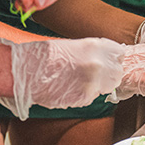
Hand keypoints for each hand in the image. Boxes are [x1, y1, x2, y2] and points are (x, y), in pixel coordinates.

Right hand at [0, 37, 125, 119]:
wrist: (26, 71)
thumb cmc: (44, 56)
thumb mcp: (72, 46)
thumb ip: (91, 54)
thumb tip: (104, 62)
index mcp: (94, 46)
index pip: (118, 54)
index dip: (113, 59)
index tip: (109, 61)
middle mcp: (97, 64)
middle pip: (117, 73)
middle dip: (108, 75)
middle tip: (92, 74)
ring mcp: (92, 83)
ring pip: (104, 88)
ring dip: (95, 86)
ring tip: (74, 80)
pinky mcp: (84, 98)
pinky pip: (90, 97)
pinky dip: (82, 94)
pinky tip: (67, 87)